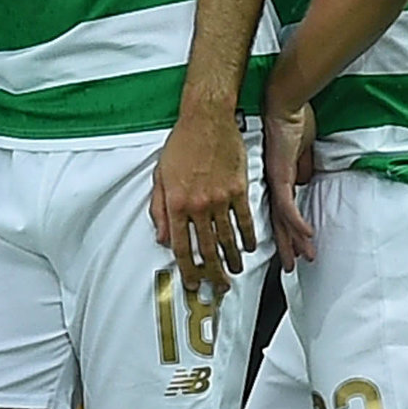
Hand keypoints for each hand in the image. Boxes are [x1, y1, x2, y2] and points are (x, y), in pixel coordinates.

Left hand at [147, 109, 255, 294]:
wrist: (207, 121)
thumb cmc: (180, 145)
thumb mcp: (159, 177)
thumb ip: (159, 210)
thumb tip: (162, 237)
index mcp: (176, 204)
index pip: (181, 246)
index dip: (187, 269)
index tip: (192, 283)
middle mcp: (198, 206)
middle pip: (207, 248)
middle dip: (212, 272)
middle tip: (218, 287)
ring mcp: (220, 199)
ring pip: (227, 237)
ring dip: (231, 259)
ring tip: (233, 272)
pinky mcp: (238, 189)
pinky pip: (244, 219)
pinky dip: (247, 236)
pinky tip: (248, 247)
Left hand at [260, 99, 317, 264]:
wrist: (283, 103)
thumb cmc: (290, 120)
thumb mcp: (298, 149)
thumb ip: (300, 167)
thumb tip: (305, 181)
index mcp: (275, 179)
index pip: (278, 212)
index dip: (284, 232)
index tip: (290, 249)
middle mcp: (272, 184)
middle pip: (278, 222)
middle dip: (287, 246)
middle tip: (291, 266)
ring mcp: (275, 181)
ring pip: (282, 219)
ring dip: (294, 240)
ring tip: (300, 259)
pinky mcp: (280, 175)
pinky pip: (288, 204)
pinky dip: (298, 221)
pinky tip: (306, 235)